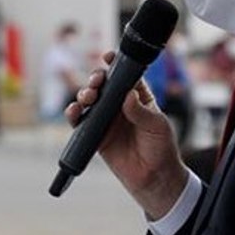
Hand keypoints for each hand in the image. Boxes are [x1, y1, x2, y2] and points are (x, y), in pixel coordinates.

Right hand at [65, 51, 187, 219]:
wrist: (154, 177)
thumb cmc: (161, 148)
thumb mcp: (156, 126)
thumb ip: (141, 111)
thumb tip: (127, 96)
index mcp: (138, 97)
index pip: (125, 76)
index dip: (115, 64)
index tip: (108, 57)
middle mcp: (119, 105)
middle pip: (103, 85)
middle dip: (96, 79)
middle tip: (96, 82)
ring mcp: (106, 120)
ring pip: (89, 100)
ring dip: (84, 94)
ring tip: (88, 97)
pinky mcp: (95, 136)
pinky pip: (80, 122)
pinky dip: (74, 114)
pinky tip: (74, 111)